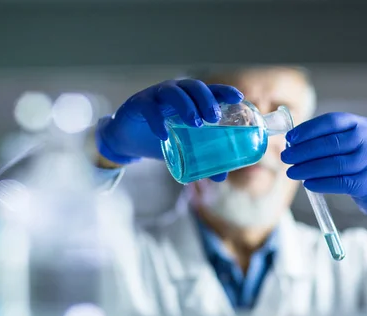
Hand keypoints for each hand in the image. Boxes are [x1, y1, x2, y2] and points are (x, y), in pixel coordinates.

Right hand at [95, 79, 243, 181]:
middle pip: (193, 86)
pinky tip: (164, 135)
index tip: (238, 98)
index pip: (210, 89)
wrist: (129, 140)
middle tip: (214, 118)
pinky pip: (149, 108)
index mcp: (190, 99)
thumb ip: (202, 159)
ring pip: (173, 91)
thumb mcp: (183, 148)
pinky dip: (157, 121)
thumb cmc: (162, 138)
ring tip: (196, 124)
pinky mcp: (139, 103)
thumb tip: (222, 177)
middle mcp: (176, 91)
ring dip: (186, 106)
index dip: (224, 91)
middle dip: (206, 100)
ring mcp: (156, 95)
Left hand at [281, 112, 366, 233]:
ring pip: (334, 164)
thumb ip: (328, 140)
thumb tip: (292, 143)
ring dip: (308, 168)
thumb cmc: (361, 165)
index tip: (290, 138)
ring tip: (291, 172)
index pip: (332, 121)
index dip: (308, 129)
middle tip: (285, 157)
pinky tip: (307, 183)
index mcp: (362, 125)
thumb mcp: (352, 146)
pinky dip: (321, 183)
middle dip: (303, 150)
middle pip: (331, 143)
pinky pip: (340, 182)